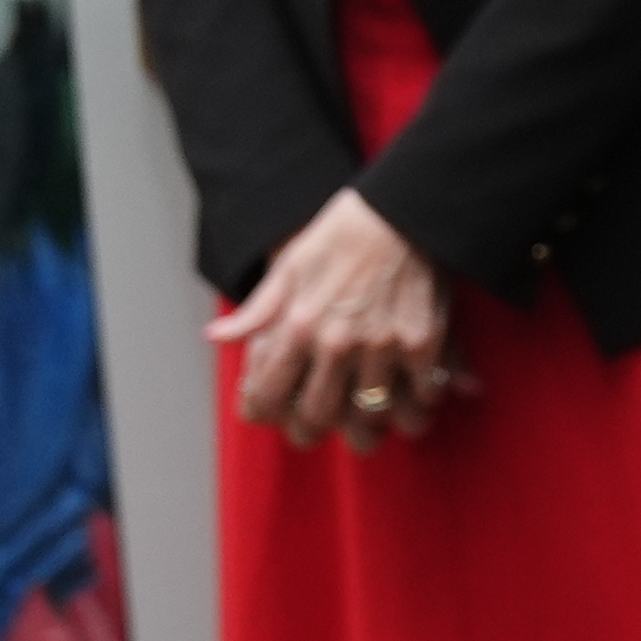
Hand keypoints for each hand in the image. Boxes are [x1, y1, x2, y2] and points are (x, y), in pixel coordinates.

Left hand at [213, 188, 455, 447]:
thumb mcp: (288, 267)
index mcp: (297, 326)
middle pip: (317, 417)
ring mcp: (382, 347)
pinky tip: (413, 407)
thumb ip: (256, 312)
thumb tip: (218, 339)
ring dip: (367, 432)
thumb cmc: (342, 232)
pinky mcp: (423, 342)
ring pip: (370, 417)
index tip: (269, 415)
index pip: (267, 395)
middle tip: (315, 431)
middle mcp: (337, 344)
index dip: (262, 414)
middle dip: (311, 432)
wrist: (400, 208)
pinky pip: (420, 394)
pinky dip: (417, 407)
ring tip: (367, 433)